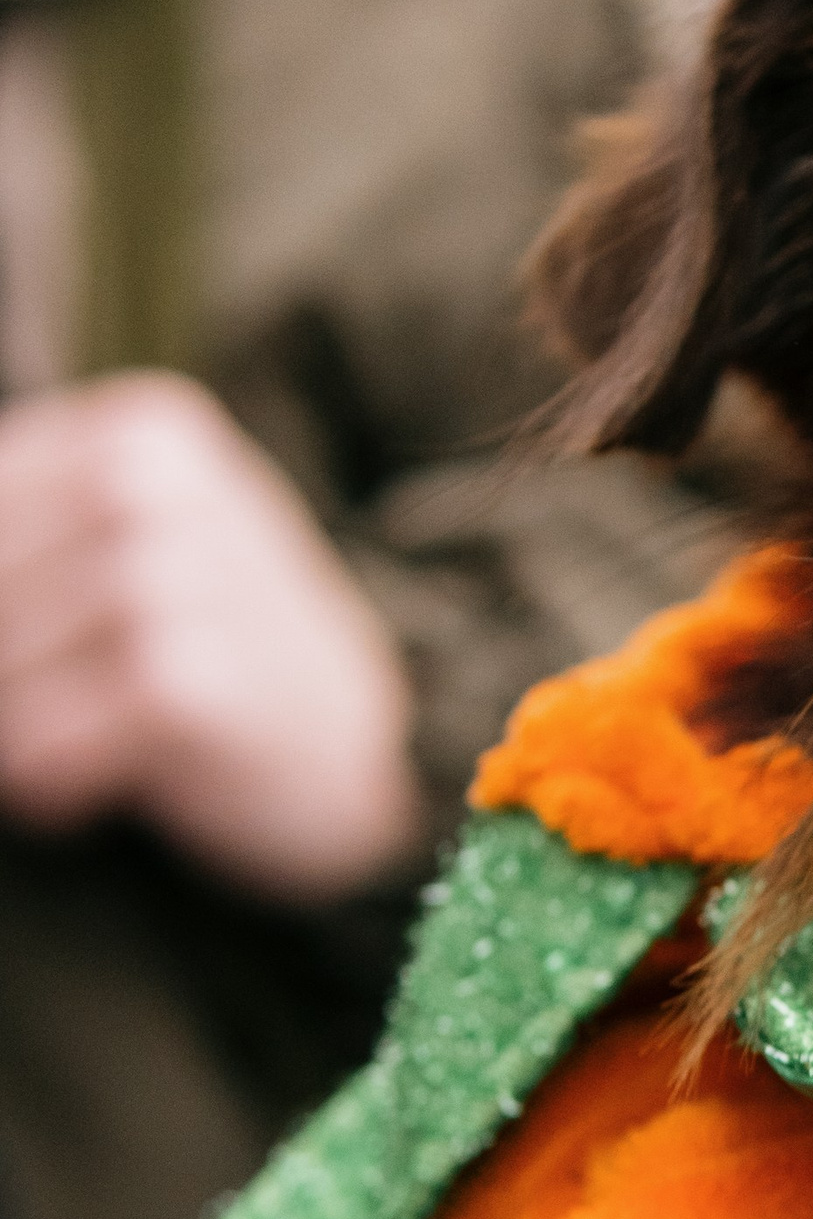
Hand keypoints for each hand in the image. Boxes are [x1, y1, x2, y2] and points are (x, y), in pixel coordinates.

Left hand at [0, 372, 419, 899]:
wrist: (370, 755)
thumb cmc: (227, 655)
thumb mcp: (141, 554)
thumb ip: (34, 543)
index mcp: (140, 430)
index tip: (27, 649)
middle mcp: (153, 483)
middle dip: (0, 660)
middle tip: (46, 707)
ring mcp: (174, 573)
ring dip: (11, 726)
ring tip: (73, 748)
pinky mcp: (188, 678)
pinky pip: (36, 739)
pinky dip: (45, 778)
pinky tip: (93, 788)